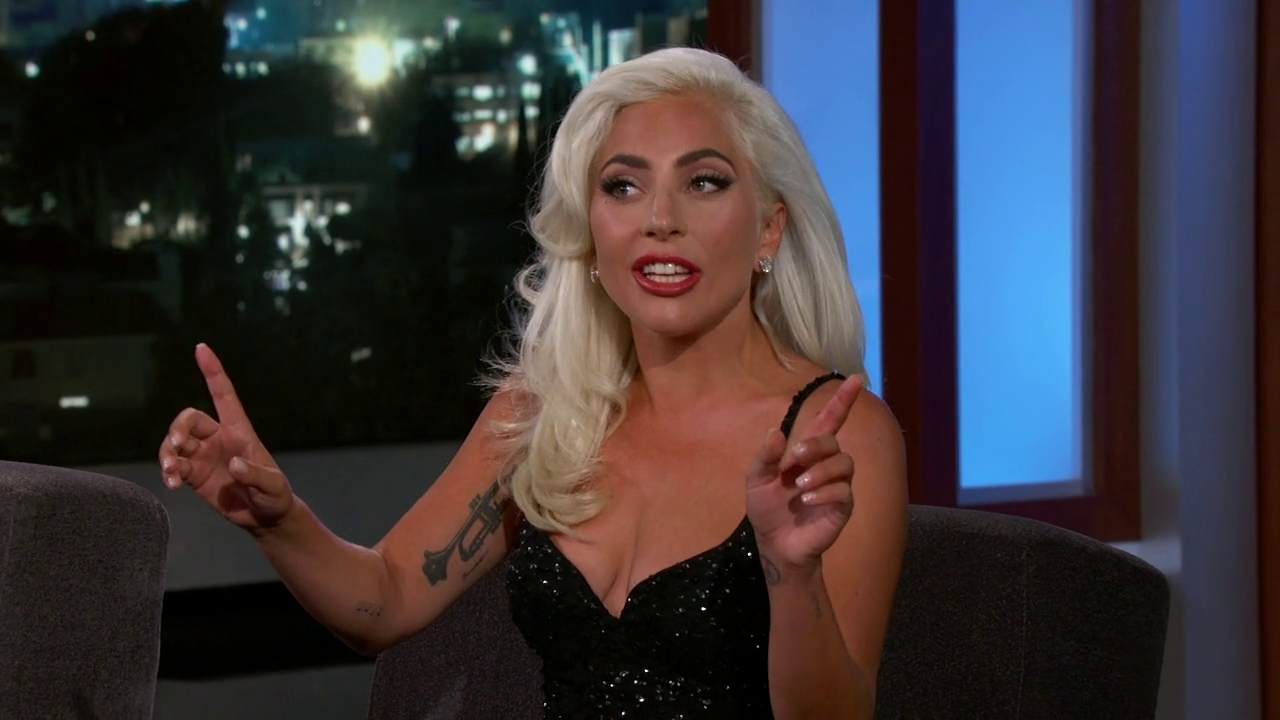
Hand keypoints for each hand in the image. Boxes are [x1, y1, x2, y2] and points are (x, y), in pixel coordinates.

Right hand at [158, 344, 294, 532]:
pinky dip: (168, 472)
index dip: (213, 371)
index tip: (201, 347)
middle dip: (179, 427)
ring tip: (171, 472)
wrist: (265, 517)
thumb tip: (232, 464)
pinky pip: (173, 466)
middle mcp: (218, 438)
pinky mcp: (194, 475)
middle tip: (179, 445)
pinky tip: (172, 484)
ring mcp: (203, 456)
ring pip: (175, 442)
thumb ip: (255, 474)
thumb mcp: (273, 486)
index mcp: (239, 431)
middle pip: (190, 419)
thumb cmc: (275, 495)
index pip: (224, 394)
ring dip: (168, 453)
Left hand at [745, 375, 862, 576]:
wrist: (774, 544)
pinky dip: (825, 492)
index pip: (830, 421)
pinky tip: (807, 501)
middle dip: (816, 446)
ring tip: (799, 487)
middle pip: (834, 441)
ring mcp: (837, 485)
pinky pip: (844, 491)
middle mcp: (826, 465)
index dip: (843, 401)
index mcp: (806, 453)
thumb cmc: (767, 510)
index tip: (857, 380)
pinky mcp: (842, 507)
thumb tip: (777, 433)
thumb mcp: (756, 480)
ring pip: (844, 463)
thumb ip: (765, 456)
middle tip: (795, 459)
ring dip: (821, 471)